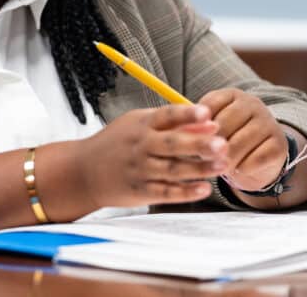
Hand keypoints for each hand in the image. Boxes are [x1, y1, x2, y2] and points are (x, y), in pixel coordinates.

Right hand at [75, 104, 227, 208]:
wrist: (83, 172)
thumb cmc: (117, 143)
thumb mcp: (138, 125)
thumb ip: (172, 124)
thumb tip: (208, 123)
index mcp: (141, 124)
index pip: (166, 115)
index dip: (187, 114)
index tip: (207, 112)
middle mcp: (141, 146)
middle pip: (172, 144)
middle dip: (198, 144)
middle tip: (222, 144)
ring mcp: (140, 170)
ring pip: (173, 170)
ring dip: (200, 169)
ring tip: (223, 166)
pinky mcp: (140, 191)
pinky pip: (166, 193)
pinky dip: (186, 192)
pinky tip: (204, 188)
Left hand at [199, 89, 287, 191]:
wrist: (261, 158)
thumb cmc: (229, 139)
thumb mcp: (212, 128)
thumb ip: (197, 126)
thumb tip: (178, 132)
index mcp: (231, 95)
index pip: (209, 105)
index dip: (197, 126)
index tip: (190, 140)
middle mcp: (252, 104)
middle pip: (223, 125)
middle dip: (209, 145)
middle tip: (203, 158)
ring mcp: (268, 122)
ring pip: (238, 144)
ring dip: (225, 160)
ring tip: (219, 167)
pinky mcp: (279, 144)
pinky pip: (256, 159)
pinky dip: (243, 169)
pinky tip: (239, 170)